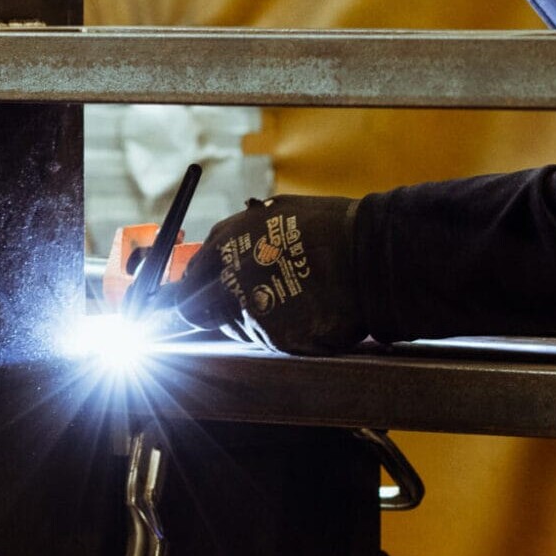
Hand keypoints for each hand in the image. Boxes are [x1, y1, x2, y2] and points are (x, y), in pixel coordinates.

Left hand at [170, 195, 365, 355]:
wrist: (368, 254)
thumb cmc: (327, 228)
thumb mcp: (272, 215)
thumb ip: (237, 238)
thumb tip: (217, 257)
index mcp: (224, 244)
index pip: (187, 279)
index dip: (193, 288)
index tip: (200, 294)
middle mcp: (229, 280)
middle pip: (195, 311)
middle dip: (209, 311)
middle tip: (236, 307)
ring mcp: (251, 313)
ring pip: (235, 328)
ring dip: (252, 320)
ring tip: (291, 299)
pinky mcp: (276, 340)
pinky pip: (268, 340)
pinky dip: (283, 331)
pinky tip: (306, 312)